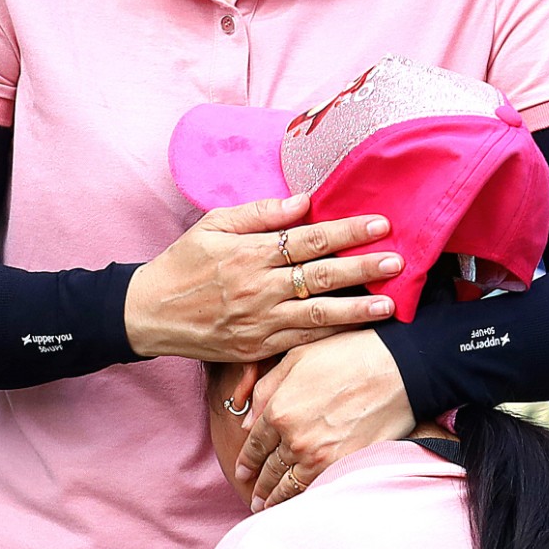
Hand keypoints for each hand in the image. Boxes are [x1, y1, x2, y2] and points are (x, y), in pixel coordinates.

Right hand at [124, 193, 402, 362]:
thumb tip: (304, 200)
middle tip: (398, 261)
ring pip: (318, 315)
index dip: (347, 232)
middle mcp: (258, 288)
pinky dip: (331, 335)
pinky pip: (301, 340)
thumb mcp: (213, 225)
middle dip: (363, 268)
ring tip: (390, 305)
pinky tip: (357, 330)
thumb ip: (259, 213)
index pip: (309, 239)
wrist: (150, 314)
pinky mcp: (257, 347)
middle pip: (321, 276)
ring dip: (357, 309)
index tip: (380, 224)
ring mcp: (259, 322)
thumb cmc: (183, 263)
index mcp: (249, 253)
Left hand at [234, 332, 414, 510]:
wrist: (397, 368)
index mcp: (279, 411)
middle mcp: (295, 439)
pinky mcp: (345, 465)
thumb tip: (247, 422)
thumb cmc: (348, 355)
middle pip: (270, 470)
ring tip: (269, 507)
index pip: (254, 445)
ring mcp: (321, 456)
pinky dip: (304, 498)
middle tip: (255, 498)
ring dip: (277, 498)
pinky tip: (299, 502)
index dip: (246, 462)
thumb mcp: (296, 358)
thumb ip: (265, 390)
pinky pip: (317, 488)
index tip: (242, 472)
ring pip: (290, 486)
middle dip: (260, 485)